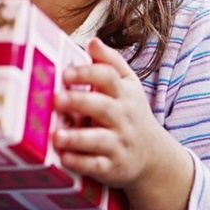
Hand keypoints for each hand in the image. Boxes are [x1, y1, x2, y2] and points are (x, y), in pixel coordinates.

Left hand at [52, 37, 168, 187]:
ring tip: (56, 135)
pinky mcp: (113, 167)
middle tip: (56, 99)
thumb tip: (92, 41)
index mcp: (125, 94)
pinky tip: (64, 158)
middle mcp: (123, 117)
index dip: (87, 73)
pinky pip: (97, 166)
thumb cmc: (131, 114)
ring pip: (99, 139)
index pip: (109, 77)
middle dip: (79, 102)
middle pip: (102, 106)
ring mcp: (119, 143)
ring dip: (77, 138)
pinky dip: (81, 163)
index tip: (65, 72)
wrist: (152, 156)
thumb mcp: (129, 86)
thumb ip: (111, 63)